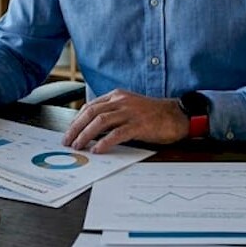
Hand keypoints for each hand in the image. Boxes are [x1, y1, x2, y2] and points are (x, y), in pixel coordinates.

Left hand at [63, 89, 188, 152]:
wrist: (177, 116)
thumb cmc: (153, 115)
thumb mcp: (130, 108)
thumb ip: (113, 114)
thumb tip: (93, 130)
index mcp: (118, 96)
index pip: (91, 106)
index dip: (77, 120)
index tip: (70, 132)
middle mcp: (122, 101)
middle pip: (92, 113)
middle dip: (76, 128)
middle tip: (68, 141)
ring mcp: (130, 112)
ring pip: (101, 122)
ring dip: (86, 135)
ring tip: (78, 146)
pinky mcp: (139, 125)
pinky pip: (117, 133)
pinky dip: (104, 142)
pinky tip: (97, 150)